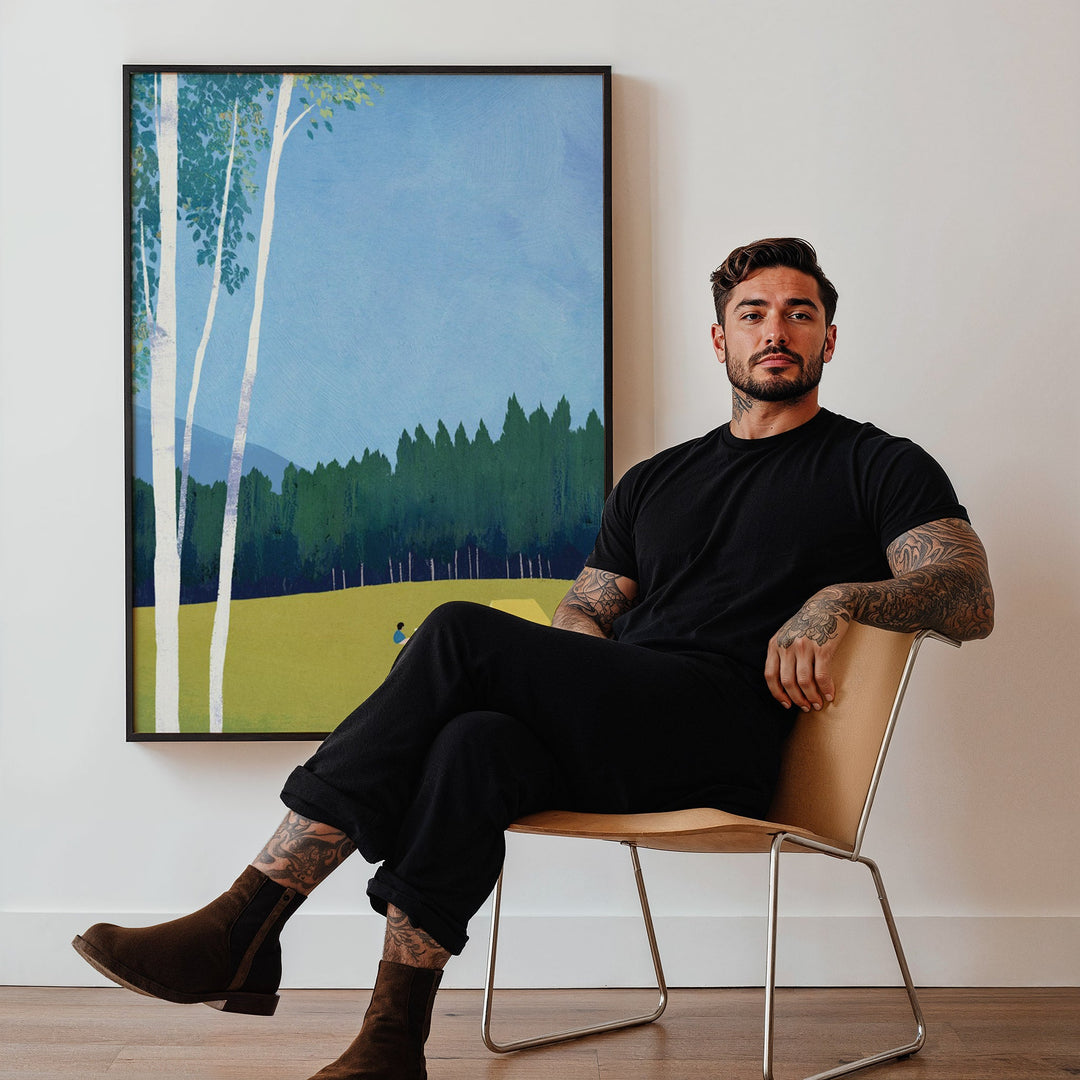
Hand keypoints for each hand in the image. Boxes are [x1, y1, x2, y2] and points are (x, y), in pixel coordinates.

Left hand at [765, 588, 852, 711]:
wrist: (829, 604)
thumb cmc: (808, 623)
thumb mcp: (786, 634)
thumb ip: (781, 653)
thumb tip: (783, 684)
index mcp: (775, 644)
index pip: (770, 675)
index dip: (777, 694)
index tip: (786, 704)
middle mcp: (787, 645)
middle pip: (787, 681)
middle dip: (797, 699)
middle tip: (806, 707)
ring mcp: (804, 646)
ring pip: (804, 681)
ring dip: (811, 697)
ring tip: (818, 704)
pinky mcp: (822, 647)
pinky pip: (822, 675)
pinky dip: (825, 689)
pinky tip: (829, 695)